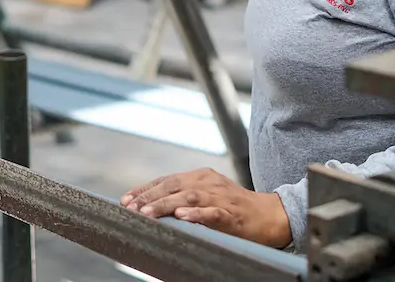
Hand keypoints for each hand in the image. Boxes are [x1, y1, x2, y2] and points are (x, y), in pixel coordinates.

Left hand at [120, 168, 291, 247]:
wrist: (269, 215)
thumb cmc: (235, 209)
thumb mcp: (208, 197)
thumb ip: (185, 197)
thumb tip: (153, 207)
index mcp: (201, 177)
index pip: (167, 180)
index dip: (145, 189)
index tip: (125, 200)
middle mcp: (209, 182)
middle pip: (174, 186)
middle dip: (149, 196)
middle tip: (129, 207)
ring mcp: (221, 197)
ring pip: (188, 198)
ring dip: (166, 205)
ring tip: (147, 213)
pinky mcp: (232, 214)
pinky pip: (212, 213)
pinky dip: (197, 215)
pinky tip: (183, 218)